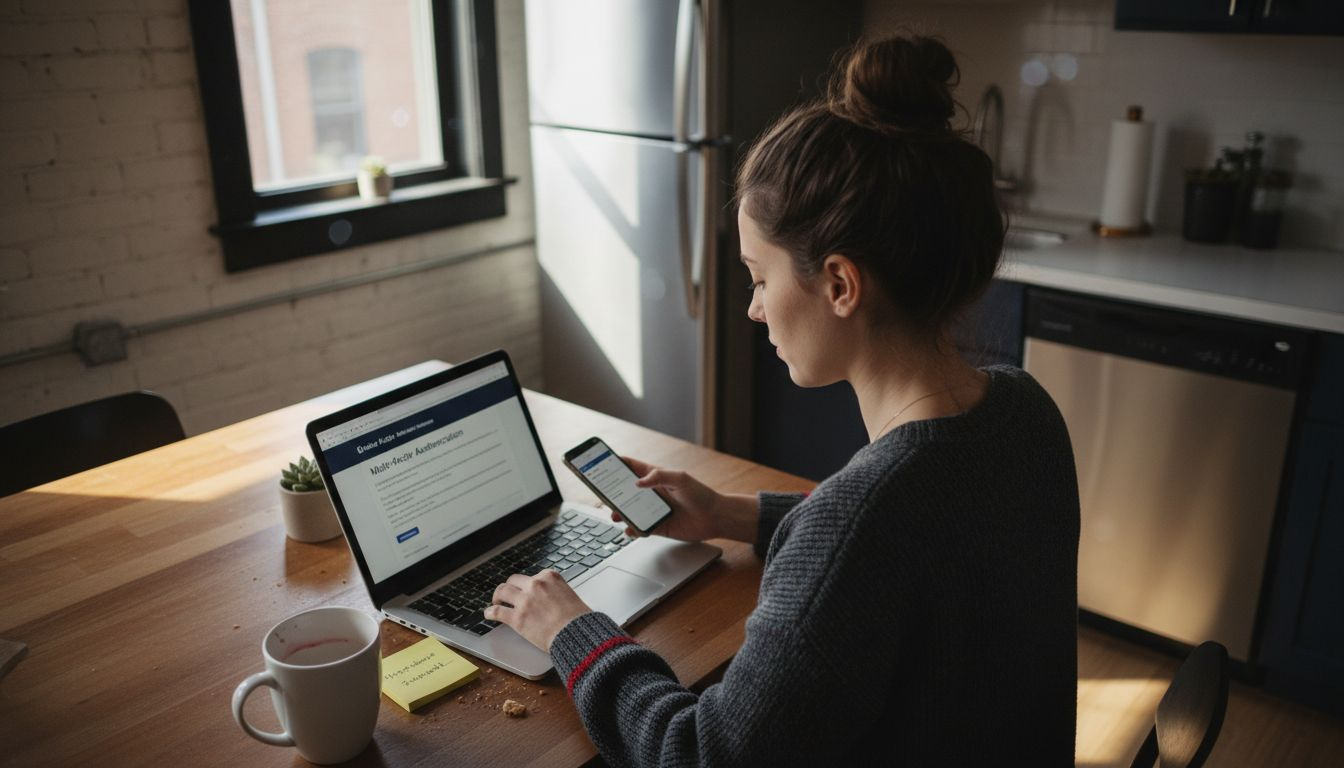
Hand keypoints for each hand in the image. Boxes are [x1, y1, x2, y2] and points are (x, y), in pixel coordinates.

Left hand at [484, 570, 591, 652]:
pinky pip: (497, 611)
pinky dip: (490, 612)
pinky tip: (488, 614)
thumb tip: (551, 599)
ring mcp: (525, 600)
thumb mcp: (570, 595)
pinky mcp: (517, 617)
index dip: (527, 585)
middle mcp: (535, 585)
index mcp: (550, 577)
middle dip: (510, 587)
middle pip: (514, 580)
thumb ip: (556, 592)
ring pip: (502, 591)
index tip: (525, 591)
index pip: (532, 577)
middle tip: (507, 595)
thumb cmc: (579, 619)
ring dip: (497, 596)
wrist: (577, 633)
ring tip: (496, 602)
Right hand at [613, 456, 752, 541]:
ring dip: (619, 512)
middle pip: (625, 491)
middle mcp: (651, 494)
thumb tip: (637, 482)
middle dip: (612, 492)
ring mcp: (653, 510)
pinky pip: (639, 528)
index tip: (601, 462)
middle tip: (602, 495)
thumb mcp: (681, 479)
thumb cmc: (701, 494)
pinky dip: (632, 530)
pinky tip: (631, 529)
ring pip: (628, 511)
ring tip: (615, 515)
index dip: (616, 464)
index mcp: (655, 477)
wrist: (715, 518)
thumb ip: (659, 476)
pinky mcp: (657, 526)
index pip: (631, 467)